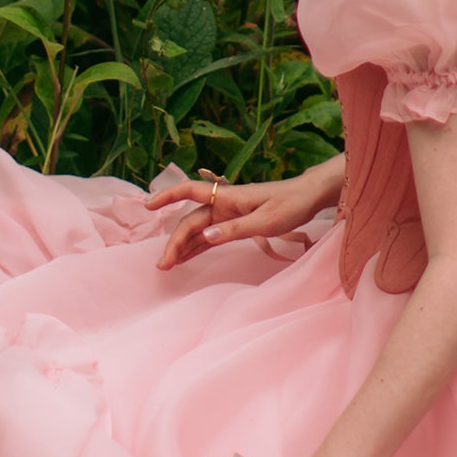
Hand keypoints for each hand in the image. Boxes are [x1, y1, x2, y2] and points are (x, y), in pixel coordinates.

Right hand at [147, 163, 339, 270]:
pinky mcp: (235, 223)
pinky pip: (210, 236)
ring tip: (167, 265)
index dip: (167, 196)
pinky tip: (185, 258)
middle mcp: (224, 204)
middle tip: (163, 265)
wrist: (308, 197)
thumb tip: (205, 237)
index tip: (149, 206)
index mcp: (228, 197)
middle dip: (174, 241)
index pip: (190, 191)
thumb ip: (234, 229)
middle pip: (191, 220)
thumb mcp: (265, 220)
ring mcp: (228, 214)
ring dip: (182, 246)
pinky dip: (197, 246)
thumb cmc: (290, 204)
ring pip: (198, 229)